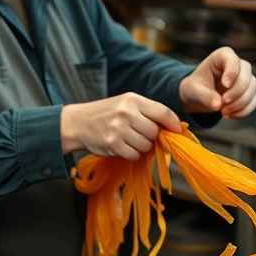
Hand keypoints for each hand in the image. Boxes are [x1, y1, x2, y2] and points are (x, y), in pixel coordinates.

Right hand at [60, 93, 181, 160]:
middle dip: (152, 137)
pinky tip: (123, 147)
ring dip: (142, 147)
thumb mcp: (126, 104)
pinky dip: (132, 154)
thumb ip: (148, 112)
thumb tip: (174, 126)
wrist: (78, 122)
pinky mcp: (112, 144)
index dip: (173, 123)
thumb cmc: (106, 113)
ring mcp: (119, 129)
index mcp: (133, 100)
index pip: (163, 112)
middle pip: (155, 132)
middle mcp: (126, 113)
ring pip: (146, 145)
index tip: (177, 130)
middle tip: (142, 135)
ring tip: (130, 140)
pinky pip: (134, 155)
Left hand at [179, 47, 255, 118]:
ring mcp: (245, 77)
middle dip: (236, 92)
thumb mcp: (194, 91)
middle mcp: (237, 64)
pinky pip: (254, 100)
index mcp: (222, 56)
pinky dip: (244, 110)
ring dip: (241, 103)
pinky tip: (230, 116)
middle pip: (246, 75)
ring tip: (223, 112)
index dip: (232, 73)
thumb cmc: (195, 87)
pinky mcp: (249, 91)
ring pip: (253, 87)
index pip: (233, 60)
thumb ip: (205, 96)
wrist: (198, 97)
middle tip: (223, 104)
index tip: (225, 85)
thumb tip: (218, 105)